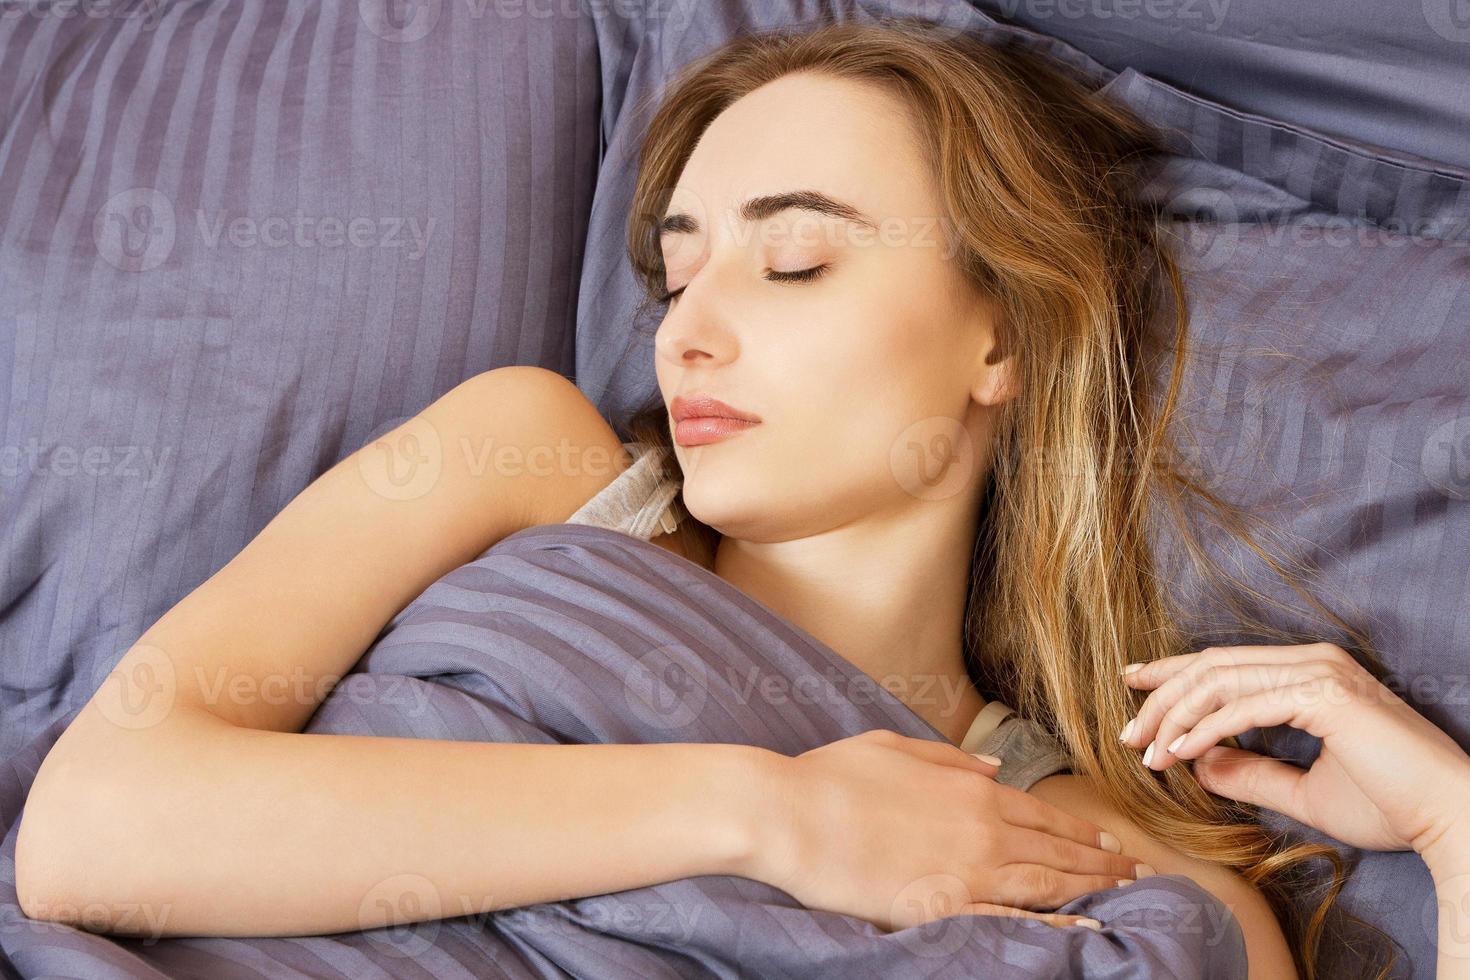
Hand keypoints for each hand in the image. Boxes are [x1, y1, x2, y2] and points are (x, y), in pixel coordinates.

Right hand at [752, 728, 1152, 931]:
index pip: (1042, 814)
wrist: (793, 814)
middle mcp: (982, 827)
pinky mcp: (945, 906)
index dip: (1082, 832)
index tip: (1110, 844)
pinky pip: (1012, 917)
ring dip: (1090, 889)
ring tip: (1122, 897)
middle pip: (1057, 849)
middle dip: (1101, 863)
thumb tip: (991, 769)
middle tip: (1137, 876)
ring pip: (1047, 882)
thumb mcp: (895, 748)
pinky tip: (1080, 927)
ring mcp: (968, 869)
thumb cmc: (834, 776)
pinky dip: (1053, 922)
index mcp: (970, 788)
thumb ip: (949, 760)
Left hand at [1119, 642, 1469, 855]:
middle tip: (1126, 733)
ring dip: (1175, 716)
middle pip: (1212, 665)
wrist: (1450, 820)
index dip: (1172, 674)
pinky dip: (1206, 729)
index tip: (1131, 688)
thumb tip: (1196, 762)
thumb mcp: (1302, 790)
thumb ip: (1249, 773)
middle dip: (1160, 697)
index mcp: (1309, 673)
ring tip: (1145, 751)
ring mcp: (1321, 673)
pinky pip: (1247, 707)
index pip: (1224, 664)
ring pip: (1220, 680)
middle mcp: (1313, 661)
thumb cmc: (1389, 805)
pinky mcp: (1327, 697)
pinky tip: (1179, 753)